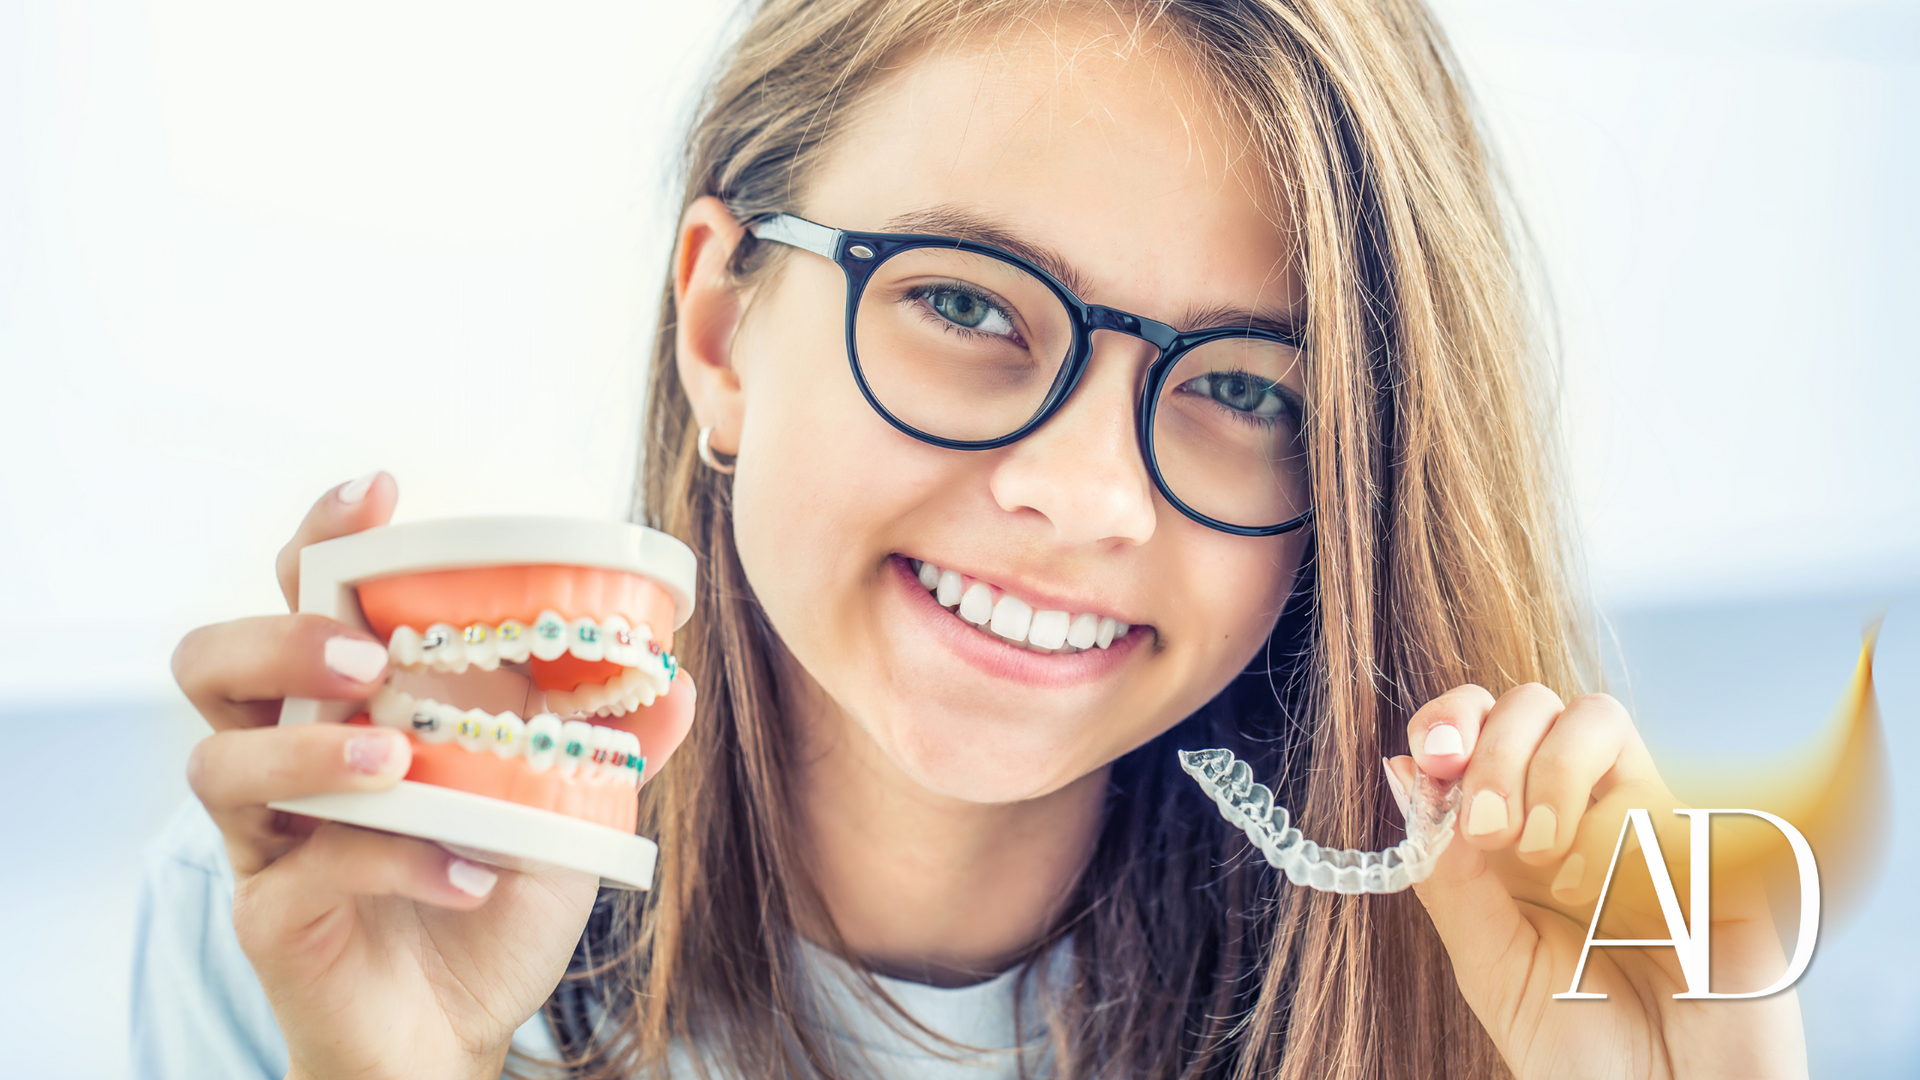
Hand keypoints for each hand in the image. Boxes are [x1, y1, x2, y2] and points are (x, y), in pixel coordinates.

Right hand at [172, 476, 694, 1079]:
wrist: (458, 1028)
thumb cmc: (492, 893)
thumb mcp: (563, 808)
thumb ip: (606, 741)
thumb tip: (675, 680)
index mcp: (350, 703)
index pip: (302, 594)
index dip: (323, 534)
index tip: (380, 494)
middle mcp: (290, 754)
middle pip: (211, 660)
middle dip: (282, 638)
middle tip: (367, 658)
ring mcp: (269, 837)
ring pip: (218, 762)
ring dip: (310, 750)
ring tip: (398, 763)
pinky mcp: (272, 916)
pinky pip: (302, 872)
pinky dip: (393, 862)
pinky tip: (468, 873)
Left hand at [1389, 685, 1806, 1079]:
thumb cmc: (1581, 1049)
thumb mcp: (1488, 963)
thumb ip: (1447, 875)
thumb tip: (1401, 773)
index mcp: (1517, 832)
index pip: (1482, 724)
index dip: (1452, 719)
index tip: (1431, 759)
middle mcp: (1582, 814)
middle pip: (1538, 702)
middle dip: (1497, 747)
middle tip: (1486, 828)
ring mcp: (1651, 825)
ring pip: (1601, 719)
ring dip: (1552, 770)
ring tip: (1539, 854)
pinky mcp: (1716, 852)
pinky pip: (1661, 793)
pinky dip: (1615, 830)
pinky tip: (1603, 894)